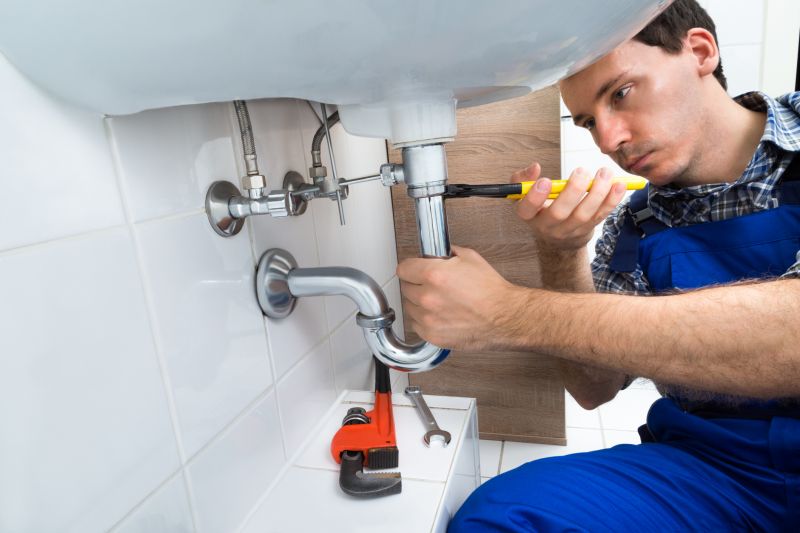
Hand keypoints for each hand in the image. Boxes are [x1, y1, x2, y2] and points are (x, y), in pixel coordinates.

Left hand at [396, 245, 523, 350]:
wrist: (504, 317)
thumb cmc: (491, 291)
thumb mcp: (470, 258)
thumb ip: (447, 252)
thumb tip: (436, 253)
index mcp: (433, 275)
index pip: (403, 269)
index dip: (410, 267)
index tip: (413, 269)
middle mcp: (427, 297)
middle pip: (405, 288)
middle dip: (416, 284)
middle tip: (430, 284)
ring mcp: (428, 319)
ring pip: (409, 307)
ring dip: (418, 303)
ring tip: (438, 300)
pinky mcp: (432, 335)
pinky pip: (417, 325)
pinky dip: (424, 320)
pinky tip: (439, 314)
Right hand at [512, 164, 626, 250]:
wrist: (557, 237)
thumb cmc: (541, 208)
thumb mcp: (524, 195)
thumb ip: (523, 179)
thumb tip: (535, 167)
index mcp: (529, 215)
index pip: (527, 209)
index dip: (535, 197)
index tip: (545, 181)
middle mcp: (547, 226)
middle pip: (559, 213)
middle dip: (572, 191)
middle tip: (582, 171)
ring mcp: (569, 230)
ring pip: (584, 215)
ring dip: (597, 193)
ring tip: (605, 173)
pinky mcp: (588, 229)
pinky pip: (600, 215)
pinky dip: (612, 200)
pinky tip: (619, 186)